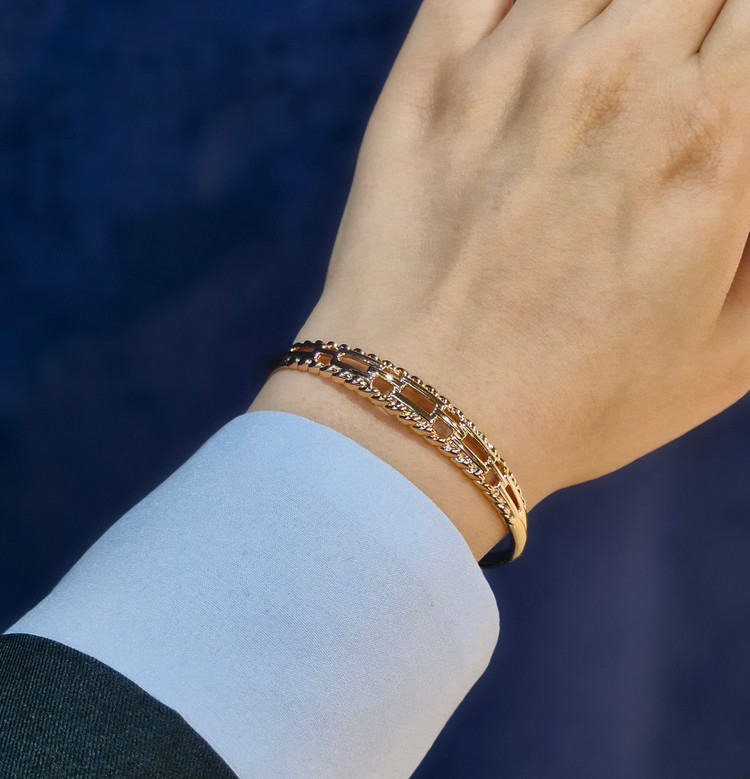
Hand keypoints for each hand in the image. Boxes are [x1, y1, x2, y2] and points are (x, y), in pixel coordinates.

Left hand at [293, 0, 749, 511]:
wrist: (428, 414)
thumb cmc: (580, 400)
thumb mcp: (732, 348)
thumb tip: (749, 135)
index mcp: (714, 139)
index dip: (740, 47)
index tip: (718, 83)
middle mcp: (619, 79)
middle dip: (693, 24)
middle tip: (665, 84)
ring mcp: (514, 70)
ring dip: (614, 12)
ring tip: (603, 79)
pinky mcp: (429, 84)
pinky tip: (530, 35)